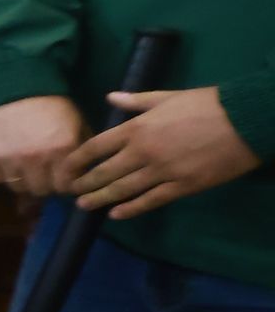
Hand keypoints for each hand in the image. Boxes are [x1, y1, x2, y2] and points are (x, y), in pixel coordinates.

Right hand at [0, 95, 86, 195]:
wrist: (14, 83)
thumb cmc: (50, 105)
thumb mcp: (77, 123)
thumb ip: (82, 151)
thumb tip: (83, 176)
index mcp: (61, 150)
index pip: (64, 187)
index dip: (64, 182)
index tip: (60, 175)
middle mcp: (34, 159)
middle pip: (40, 190)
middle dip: (43, 181)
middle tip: (41, 168)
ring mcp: (7, 159)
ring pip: (16, 187)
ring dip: (21, 178)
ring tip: (22, 162)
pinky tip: (4, 157)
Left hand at [70, 86, 263, 218]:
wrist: (245, 120)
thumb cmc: (206, 104)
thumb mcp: (167, 97)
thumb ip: (137, 102)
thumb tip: (111, 96)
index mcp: (137, 128)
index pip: (96, 147)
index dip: (78, 160)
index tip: (66, 169)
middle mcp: (143, 152)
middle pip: (104, 172)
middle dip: (85, 184)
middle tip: (71, 192)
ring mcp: (162, 171)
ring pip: (123, 190)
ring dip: (101, 199)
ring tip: (85, 206)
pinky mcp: (182, 186)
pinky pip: (151, 201)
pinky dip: (132, 209)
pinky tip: (117, 214)